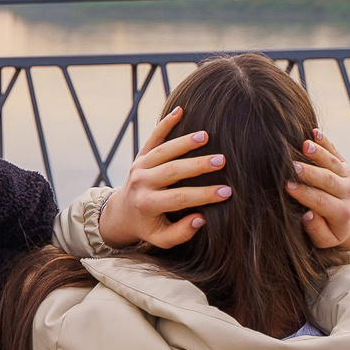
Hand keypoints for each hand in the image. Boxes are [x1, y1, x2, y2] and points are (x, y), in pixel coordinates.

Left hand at [95, 106, 228, 249]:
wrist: (122, 212)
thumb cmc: (149, 226)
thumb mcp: (161, 238)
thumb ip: (181, 233)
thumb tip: (201, 219)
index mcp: (147, 204)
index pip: (179, 198)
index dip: (204, 195)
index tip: (227, 192)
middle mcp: (141, 183)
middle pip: (171, 171)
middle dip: (198, 165)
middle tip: (223, 161)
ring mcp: (139, 166)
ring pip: (163, 151)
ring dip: (184, 142)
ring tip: (206, 136)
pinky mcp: (140, 155)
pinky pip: (152, 137)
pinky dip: (165, 123)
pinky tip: (180, 111)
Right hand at [288, 128, 349, 250]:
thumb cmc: (331, 230)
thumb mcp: (325, 239)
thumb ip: (316, 230)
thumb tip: (308, 215)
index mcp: (342, 213)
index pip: (321, 201)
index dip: (304, 193)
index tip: (286, 186)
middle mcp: (348, 193)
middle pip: (328, 180)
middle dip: (310, 172)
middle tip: (292, 166)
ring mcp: (348, 178)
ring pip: (334, 164)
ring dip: (319, 153)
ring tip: (304, 145)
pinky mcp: (345, 167)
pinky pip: (336, 153)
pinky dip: (326, 142)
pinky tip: (314, 132)